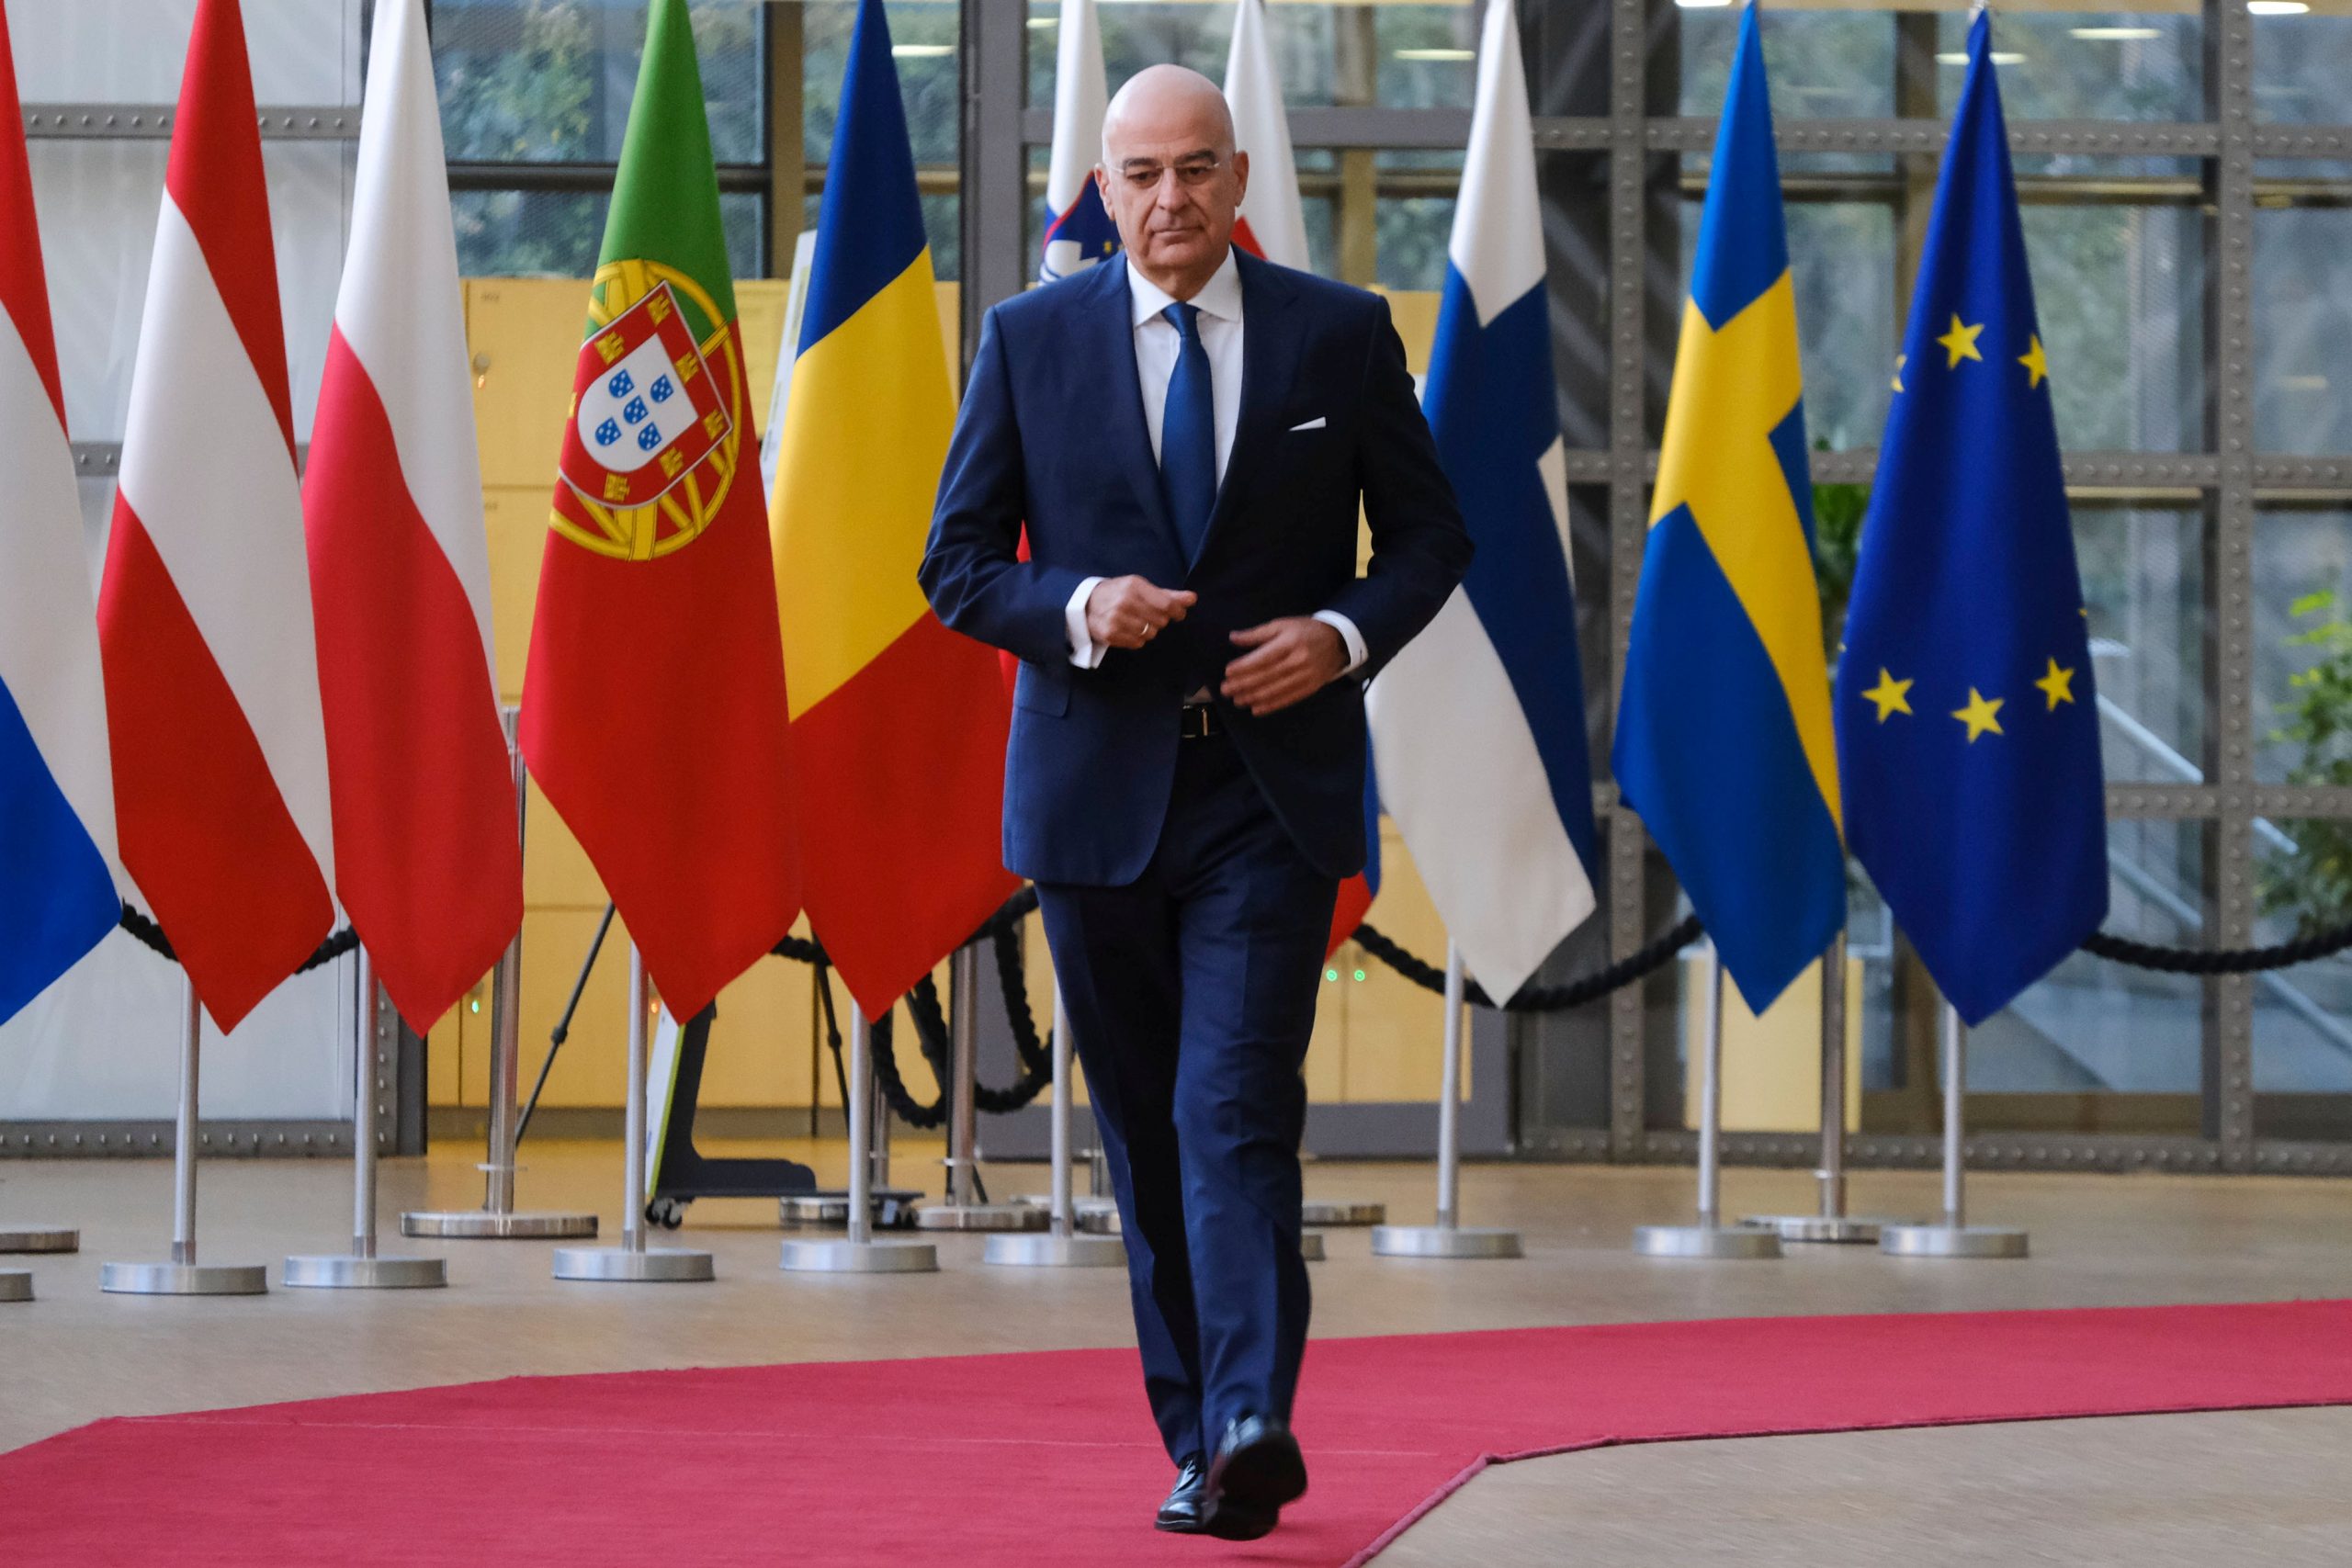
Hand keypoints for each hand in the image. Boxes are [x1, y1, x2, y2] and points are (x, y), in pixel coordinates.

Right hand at [1085, 576, 1196, 650]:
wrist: (1085, 604)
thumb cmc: (1118, 593)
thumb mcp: (1140, 587)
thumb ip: (1167, 594)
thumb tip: (1192, 598)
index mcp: (1134, 586)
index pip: (1167, 605)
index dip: (1177, 612)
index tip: (1177, 614)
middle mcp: (1125, 602)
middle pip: (1161, 621)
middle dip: (1159, 620)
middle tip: (1147, 615)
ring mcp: (1116, 619)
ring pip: (1151, 634)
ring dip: (1148, 630)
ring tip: (1135, 622)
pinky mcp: (1110, 635)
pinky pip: (1138, 643)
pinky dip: (1137, 639)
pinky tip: (1127, 629)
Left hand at [1222, 618, 1346, 715]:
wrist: (1339, 642)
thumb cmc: (1306, 631)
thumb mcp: (1283, 624)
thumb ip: (1257, 634)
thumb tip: (1233, 638)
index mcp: (1290, 643)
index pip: (1263, 658)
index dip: (1244, 667)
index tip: (1228, 672)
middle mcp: (1298, 661)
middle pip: (1266, 676)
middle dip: (1243, 685)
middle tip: (1225, 690)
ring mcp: (1305, 677)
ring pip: (1275, 690)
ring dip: (1253, 697)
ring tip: (1237, 700)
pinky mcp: (1310, 688)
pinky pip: (1287, 699)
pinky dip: (1270, 705)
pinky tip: (1255, 709)